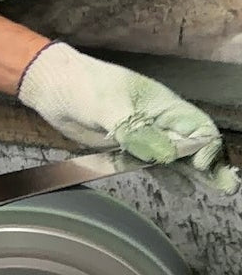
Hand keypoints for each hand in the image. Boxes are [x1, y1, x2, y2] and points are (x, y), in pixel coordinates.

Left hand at [19, 42, 239, 195]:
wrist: (51, 86)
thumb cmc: (81, 84)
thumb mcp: (107, 104)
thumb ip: (135, 129)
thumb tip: (164, 153)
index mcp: (161, 105)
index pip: (198, 127)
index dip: (206, 147)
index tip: (199, 164)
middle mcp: (158, 121)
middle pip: (193, 145)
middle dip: (211, 164)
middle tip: (227, 187)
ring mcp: (142, 134)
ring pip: (175, 157)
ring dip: (193, 174)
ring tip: (215, 191)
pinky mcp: (125, 146)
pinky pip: (152, 164)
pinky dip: (167, 176)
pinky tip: (182, 189)